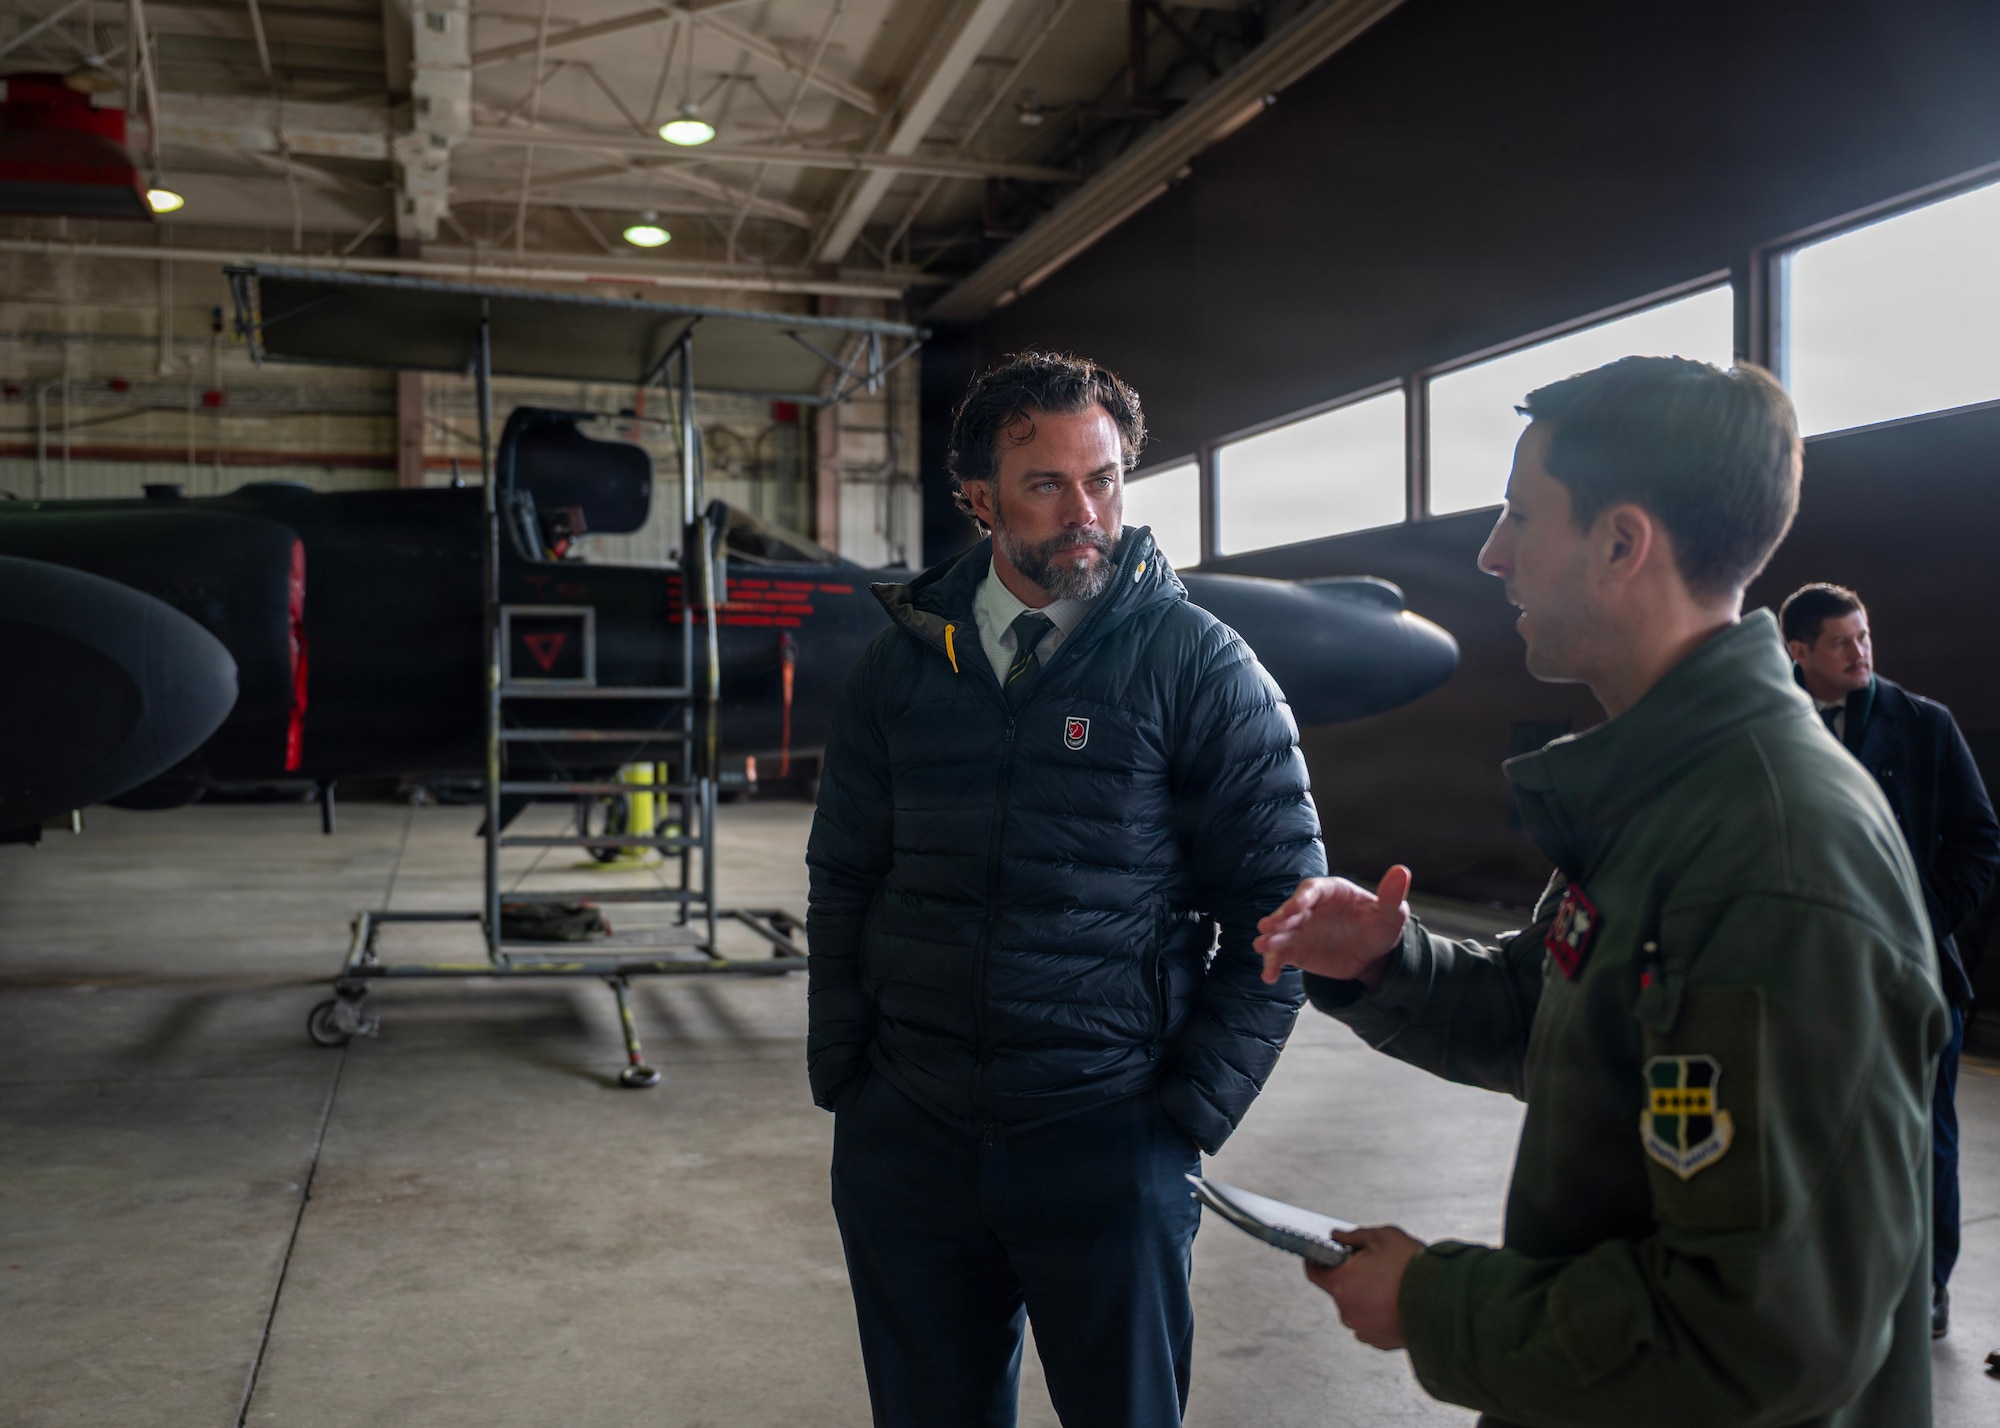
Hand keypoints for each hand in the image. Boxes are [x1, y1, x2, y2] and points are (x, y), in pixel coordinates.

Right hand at [1254, 866, 1411, 985]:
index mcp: (1330, 891)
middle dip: (1278, 918)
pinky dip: (1273, 965)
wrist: (1371, 955)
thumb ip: (1392, 895)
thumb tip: (1402, 871)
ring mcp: (1300, 929)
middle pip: (1289, 910)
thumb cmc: (1380, 926)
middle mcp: (1310, 908)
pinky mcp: (1296, 950)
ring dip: (1270, 939)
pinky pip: (1280, 956)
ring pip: (1280, 933)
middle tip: (1267, 927)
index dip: (1302, 898)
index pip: (1312, 890)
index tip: (1295, 908)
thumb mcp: (1391, 913)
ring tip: (1262, 946)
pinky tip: (1269, 976)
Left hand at [1305, 1224, 1425, 1349]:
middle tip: (1376, 1267)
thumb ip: (1355, 1235)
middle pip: (1339, 1290)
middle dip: (1352, 1277)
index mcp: (1342, 1284)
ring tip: (1393, 1286)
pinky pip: (1371, 1324)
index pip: (1314, 1272)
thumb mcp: (1384, 1237)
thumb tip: (1337, 1235)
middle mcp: (1347, 1311)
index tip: (1323, 1255)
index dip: (1316, 1261)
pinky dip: (1379, 1314)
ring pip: (1357, 1308)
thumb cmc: (1413, 1268)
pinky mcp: (1379, 1342)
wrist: (1446, 1304)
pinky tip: (1398, 1303)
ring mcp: (1363, 1330)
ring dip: (1367, 1297)